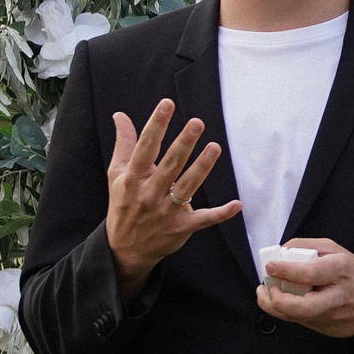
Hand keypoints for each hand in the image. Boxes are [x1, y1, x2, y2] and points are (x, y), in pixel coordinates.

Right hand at [105, 101, 242, 297]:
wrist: (124, 248)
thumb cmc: (123, 204)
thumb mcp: (117, 175)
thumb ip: (124, 144)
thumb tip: (120, 115)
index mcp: (133, 178)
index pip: (145, 147)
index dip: (156, 125)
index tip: (167, 104)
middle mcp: (149, 194)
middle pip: (169, 165)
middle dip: (183, 144)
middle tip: (197, 123)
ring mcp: (165, 212)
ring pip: (187, 187)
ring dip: (202, 168)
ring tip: (214, 147)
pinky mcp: (180, 228)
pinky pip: (203, 219)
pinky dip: (220, 213)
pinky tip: (236, 204)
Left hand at [257, 237, 353, 338]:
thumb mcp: (337, 250)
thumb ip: (307, 246)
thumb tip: (280, 251)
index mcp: (341, 270)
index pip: (311, 273)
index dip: (287, 270)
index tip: (270, 266)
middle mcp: (337, 296)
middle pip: (304, 307)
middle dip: (278, 300)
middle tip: (269, 287)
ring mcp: (332, 316)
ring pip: (297, 317)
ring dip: (275, 306)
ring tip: (267, 294)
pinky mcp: (327, 329)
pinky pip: (301, 321)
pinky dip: (286, 311)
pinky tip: (283, 300)